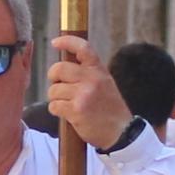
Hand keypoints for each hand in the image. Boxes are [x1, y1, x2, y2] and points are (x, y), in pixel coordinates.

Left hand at [49, 34, 132, 148]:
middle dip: (53, 77)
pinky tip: (67, 114)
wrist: (122, 132)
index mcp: (99, 71)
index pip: (83, 48)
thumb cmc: (110, 109)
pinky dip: (57, 110)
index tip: (55, 42)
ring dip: (56, 98)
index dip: (67, 42)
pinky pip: (54, 105)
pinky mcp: (76, 110)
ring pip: (54, 90)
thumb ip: (89, 73)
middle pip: (59, 69)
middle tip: (58, 85)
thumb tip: (64, 66)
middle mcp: (92, 79)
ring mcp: (83, 95)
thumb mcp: (106, 84)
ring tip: (67, 104)